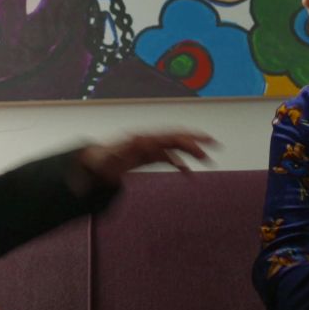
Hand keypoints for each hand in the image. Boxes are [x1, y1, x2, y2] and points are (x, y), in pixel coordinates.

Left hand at [75, 131, 217, 188]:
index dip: (187, 139)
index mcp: (144, 139)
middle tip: (214, 144)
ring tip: (207, 158)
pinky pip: (169, 158)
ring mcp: (150, 149)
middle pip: (176, 138)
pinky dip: (181, 164)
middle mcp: (149, 141)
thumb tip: (138, 145)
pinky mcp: (149, 157)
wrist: (94, 163)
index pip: (170, 137)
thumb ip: (125, 151)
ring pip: (175, 147)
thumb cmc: (102, 159)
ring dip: (192, 151)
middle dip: (196, 140)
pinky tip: (189, 172)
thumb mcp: (111, 156)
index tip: (200, 146)